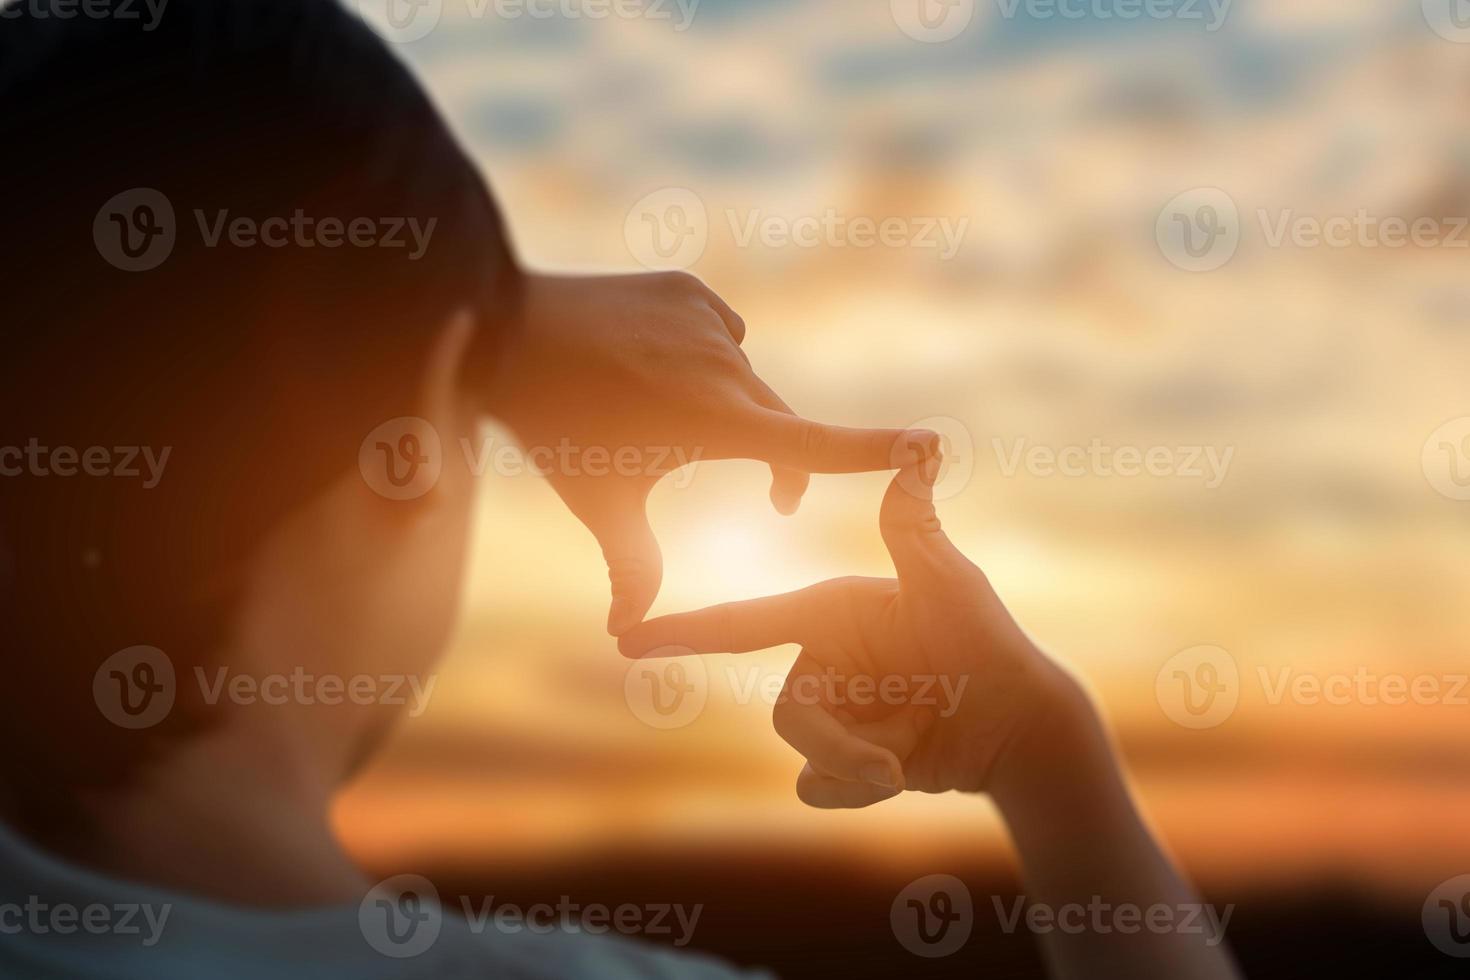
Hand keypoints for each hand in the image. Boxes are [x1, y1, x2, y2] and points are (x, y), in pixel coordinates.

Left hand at [488, 271, 930, 635]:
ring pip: (743, 377)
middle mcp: (724, 364)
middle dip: (779, 461)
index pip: (811, 445)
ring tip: (666, 412)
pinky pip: (718, 331)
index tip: (929, 446)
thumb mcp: (598, 501)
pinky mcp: (688, 289)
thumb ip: (630, 566)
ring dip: (729, 404)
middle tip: (777, 501)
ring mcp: (707, 319)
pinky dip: (705, 354)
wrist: (499, 326)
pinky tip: (660, 362)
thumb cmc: (554, 427)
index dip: (873, 452)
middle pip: (777, 423)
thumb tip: (629, 634)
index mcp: (714, 421)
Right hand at [617, 452, 1090, 807]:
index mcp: (827, 612)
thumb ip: (914, 530)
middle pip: (786, 712)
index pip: (744, 622)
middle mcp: (821, 659)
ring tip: (907, 763)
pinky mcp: (845, 758)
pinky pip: (817, 787)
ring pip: (803, 754)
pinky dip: (853, 792)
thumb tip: (918, 449)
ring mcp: (833, 710)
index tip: (627, 638)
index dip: (684, 631)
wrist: (1018, 725)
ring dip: (855, 768)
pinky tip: (898, 775)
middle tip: (888, 765)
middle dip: (834, 745)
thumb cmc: (989, 640)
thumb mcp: (949, 585)